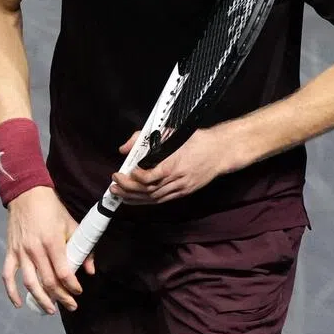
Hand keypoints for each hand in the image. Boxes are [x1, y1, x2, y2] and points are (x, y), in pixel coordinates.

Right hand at [2, 186, 95, 314]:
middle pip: (48, 281)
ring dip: (41, 299)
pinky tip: (19, 304)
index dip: (72, 286)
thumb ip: (83, 247)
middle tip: (71, 305)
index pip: (63, 272)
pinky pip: (8, 276)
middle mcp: (36, 249)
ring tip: (51, 309)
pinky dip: (11, 292)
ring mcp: (21, 251)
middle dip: (61, 297)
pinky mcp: (11, 251)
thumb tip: (90, 270)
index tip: (78, 292)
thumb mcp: (71, 224)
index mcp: (53, 241)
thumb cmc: (51, 209)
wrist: (27, 194)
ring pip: (30, 283)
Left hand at [109, 127, 236, 204]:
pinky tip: (135, 200)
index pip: (151, 177)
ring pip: (154, 198)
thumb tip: (125, 148)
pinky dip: (146, 201)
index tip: (123, 172)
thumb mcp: (170, 132)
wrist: (219, 151)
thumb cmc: (195, 139)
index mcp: (174, 162)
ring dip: (134, 198)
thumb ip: (143, 139)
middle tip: (114, 186)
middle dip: (128, 190)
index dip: (135, 178)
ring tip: (119, 195)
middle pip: (149, 190)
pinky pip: (162, 200)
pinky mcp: (183, 192)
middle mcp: (177, 178)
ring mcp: (181, 188)